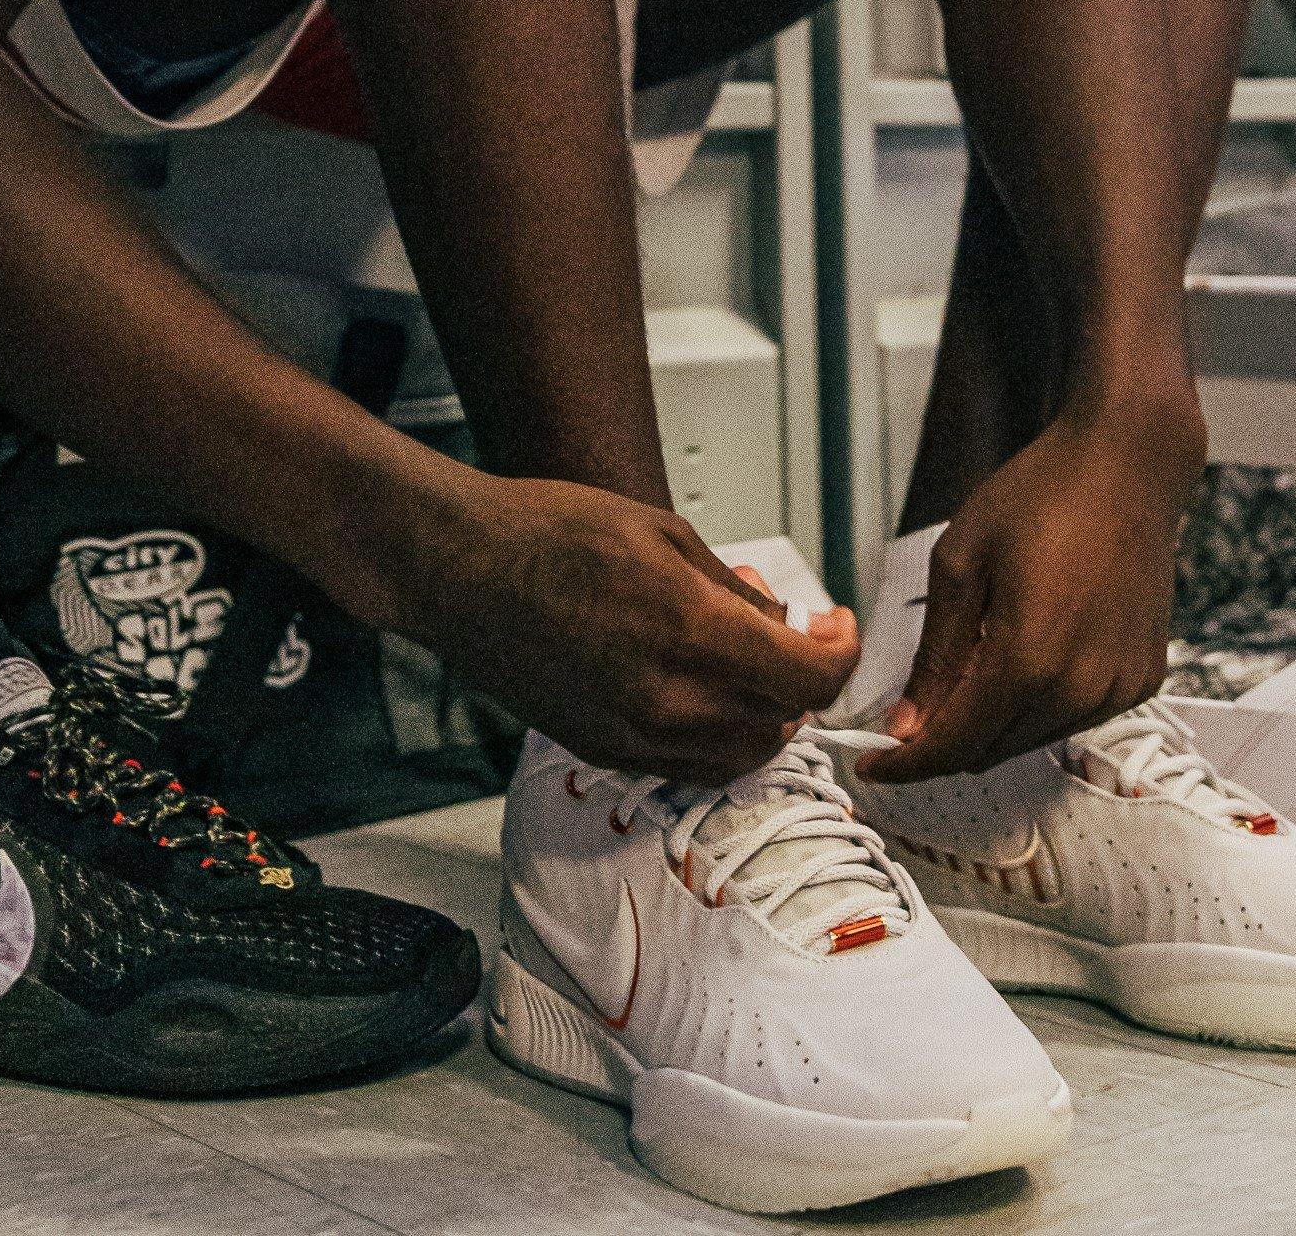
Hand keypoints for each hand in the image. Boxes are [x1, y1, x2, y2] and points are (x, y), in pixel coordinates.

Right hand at [387, 475, 858, 784]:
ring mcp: (629, 733)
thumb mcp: (663, 531)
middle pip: (782, 723)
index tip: (834, 629)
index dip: (839, 654)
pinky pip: (687, 765)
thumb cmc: (544, 532)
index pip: (809, 678)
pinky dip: (713, 737)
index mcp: (687, 630)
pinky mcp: (600, 750)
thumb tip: (777, 619)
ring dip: (762, 717)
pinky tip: (697, 689)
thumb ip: (732, 588)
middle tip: (791, 638)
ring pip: (740, 756)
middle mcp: (663, 697)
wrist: (455, 567)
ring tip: (742, 667)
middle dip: (800, 681)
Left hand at [859, 402, 1202, 783]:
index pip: (954, 744)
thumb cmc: (1044, 495)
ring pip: (1031, 739)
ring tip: (972, 663)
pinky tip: (1025, 654)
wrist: (1128, 464)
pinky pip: (1074, 716)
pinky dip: (1038, 703)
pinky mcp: (1142, 678)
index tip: (875, 763)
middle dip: (944, 741)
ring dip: (992, 722)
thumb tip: (908, 724)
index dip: (907, 762)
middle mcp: (1081, 686)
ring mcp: (1118, 686)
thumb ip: (935, 657)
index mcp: (1029, 659)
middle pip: (992, 750)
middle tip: (909, 715)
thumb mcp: (960, 565)